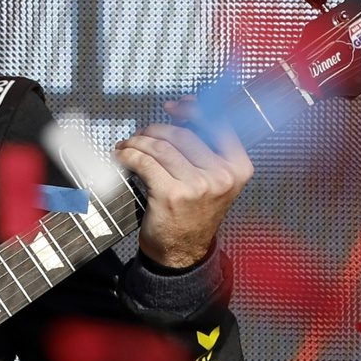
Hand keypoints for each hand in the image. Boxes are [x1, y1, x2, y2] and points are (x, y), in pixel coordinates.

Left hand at [113, 97, 253, 268]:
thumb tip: (180, 115)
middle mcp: (223, 175)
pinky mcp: (173, 194)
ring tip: (127, 147)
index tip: (174, 107)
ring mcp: (199, 186)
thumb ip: (203, 150)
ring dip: (137, 142)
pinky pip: (145, 162)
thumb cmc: (193, 214)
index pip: (217, 124)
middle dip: (154, 130)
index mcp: (239, 167)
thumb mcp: (212, 180)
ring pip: (161, 147)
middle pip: (182, 134)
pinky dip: (128, 155)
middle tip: (140, 136)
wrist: (182, 253)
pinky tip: (122, 157)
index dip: (192, 109)